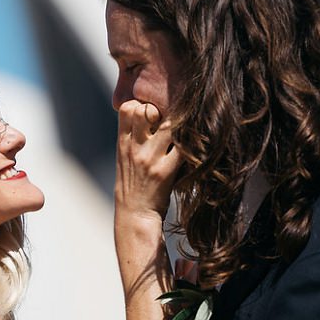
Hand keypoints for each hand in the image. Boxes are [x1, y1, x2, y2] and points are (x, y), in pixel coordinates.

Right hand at [114, 100, 181, 219]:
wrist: (134, 214)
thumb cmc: (132, 184)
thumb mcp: (124, 157)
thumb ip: (133, 136)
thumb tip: (149, 112)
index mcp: (122, 143)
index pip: (128, 108)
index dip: (142, 105)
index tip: (152, 114)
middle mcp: (134, 148)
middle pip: (146, 110)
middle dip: (160, 110)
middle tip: (170, 121)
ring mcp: (149, 159)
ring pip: (169, 125)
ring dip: (181, 125)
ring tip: (186, 131)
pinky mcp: (165, 172)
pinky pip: (184, 149)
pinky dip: (193, 144)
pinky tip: (197, 145)